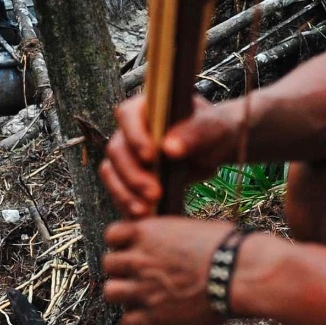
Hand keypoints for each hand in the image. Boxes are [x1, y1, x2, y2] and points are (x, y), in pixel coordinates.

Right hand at [99, 94, 238, 218]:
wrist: (214, 149)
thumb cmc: (213, 130)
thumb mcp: (212, 128)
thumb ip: (194, 134)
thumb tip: (170, 148)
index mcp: (146, 106)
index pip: (127, 115)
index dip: (134, 136)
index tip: (150, 157)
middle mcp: (130, 129)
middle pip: (116, 150)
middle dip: (132, 175)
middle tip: (154, 194)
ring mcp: (127, 153)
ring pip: (112, 173)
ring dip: (125, 194)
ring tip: (145, 211)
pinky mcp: (128, 176)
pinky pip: (119, 191)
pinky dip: (128, 204)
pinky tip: (143, 217)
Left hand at [101, 217, 239, 324]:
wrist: (238, 273)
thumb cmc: (227, 247)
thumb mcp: (192, 228)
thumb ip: (170, 236)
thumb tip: (170, 241)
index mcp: (148, 233)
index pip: (112, 234)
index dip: (122, 243)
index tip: (133, 249)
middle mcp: (139, 259)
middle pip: (108, 264)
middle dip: (122, 269)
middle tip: (139, 275)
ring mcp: (143, 288)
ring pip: (111, 292)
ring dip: (124, 294)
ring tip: (141, 297)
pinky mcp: (154, 316)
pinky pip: (128, 324)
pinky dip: (136, 323)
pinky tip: (150, 319)